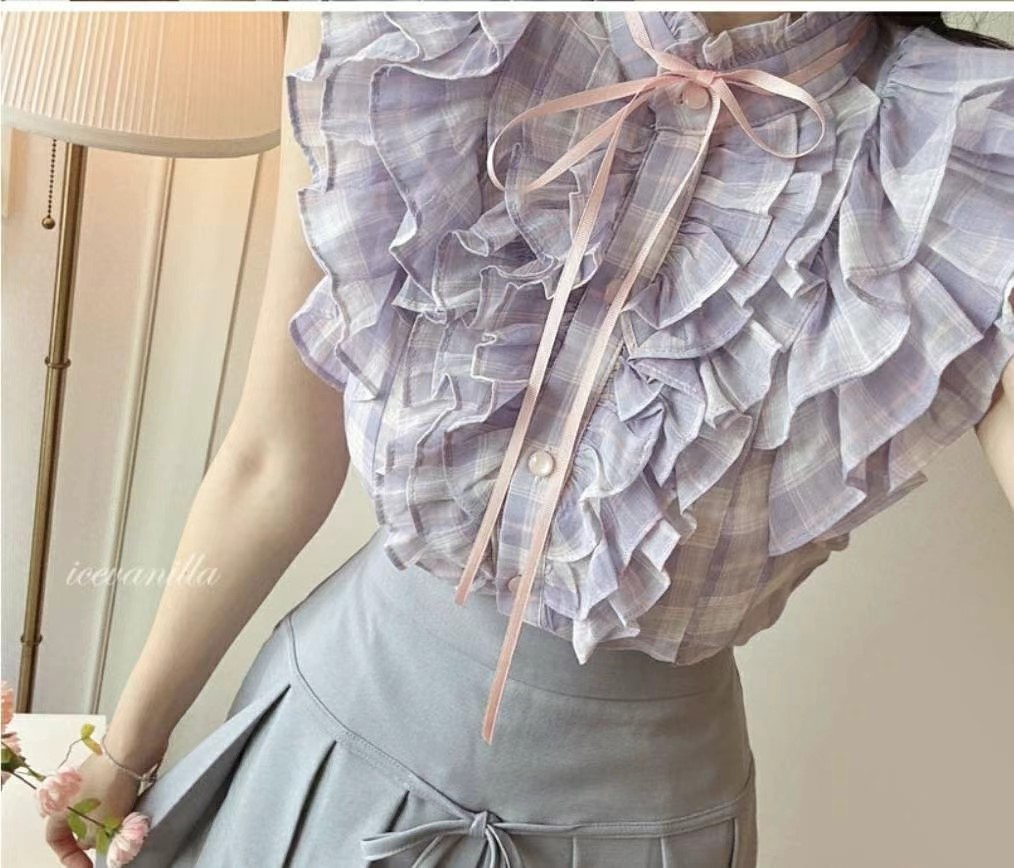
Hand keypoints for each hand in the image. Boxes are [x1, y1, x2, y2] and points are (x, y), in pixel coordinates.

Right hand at [44, 751, 141, 867]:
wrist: (130, 749)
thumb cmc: (108, 789)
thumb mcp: (96, 826)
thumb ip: (90, 841)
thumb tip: (90, 841)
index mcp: (58, 808)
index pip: (55, 839)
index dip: (69, 857)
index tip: (87, 866)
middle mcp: (70, 794)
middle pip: (77, 824)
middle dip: (92, 839)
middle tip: (108, 846)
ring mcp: (91, 781)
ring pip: (97, 811)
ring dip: (109, 823)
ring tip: (124, 831)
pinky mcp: (111, 773)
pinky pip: (112, 797)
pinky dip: (120, 808)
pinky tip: (133, 813)